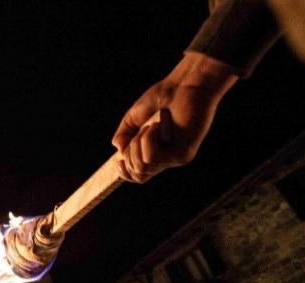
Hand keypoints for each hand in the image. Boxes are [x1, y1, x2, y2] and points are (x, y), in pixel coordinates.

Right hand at [112, 52, 236, 183]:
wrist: (187, 84)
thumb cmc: (165, 95)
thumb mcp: (135, 116)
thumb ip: (124, 133)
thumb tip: (118, 149)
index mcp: (157, 150)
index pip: (139, 176)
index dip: (125, 173)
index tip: (118, 161)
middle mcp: (167, 158)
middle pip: (137, 174)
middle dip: (129, 152)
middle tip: (141, 131)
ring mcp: (175, 158)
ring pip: (142, 167)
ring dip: (139, 143)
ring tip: (152, 126)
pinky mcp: (183, 155)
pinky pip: (152, 157)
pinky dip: (149, 138)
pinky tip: (160, 125)